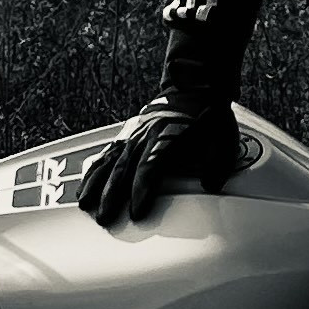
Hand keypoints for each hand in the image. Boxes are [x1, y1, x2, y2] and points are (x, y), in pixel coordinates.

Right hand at [78, 98, 242, 226]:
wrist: (194, 89)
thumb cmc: (209, 118)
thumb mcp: (224, 136)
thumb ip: (219, 162)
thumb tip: (211, 184)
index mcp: (167, 136)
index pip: (150, 166)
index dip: (142, 190)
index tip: (136, 212)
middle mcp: (145, 135)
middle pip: (125, 167)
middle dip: (112, 195)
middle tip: (105, 219)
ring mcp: (133, 134)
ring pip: (110, 161)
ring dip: (97, 184)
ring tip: (86, 205)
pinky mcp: (126, 135)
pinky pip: (105, 154)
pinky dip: (93, 170)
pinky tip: (84, 186)